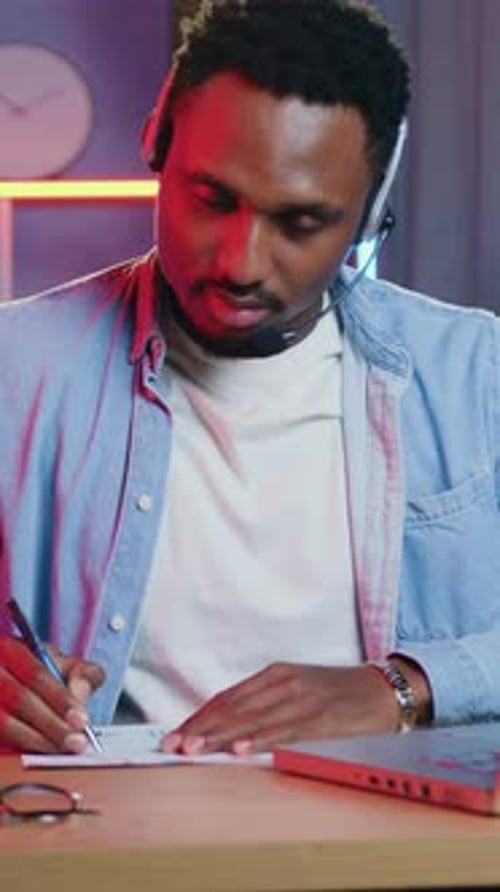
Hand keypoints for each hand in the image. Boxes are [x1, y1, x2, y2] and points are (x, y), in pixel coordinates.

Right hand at [0, 636, 104, 753]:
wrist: (5, 677)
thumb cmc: (32, 672)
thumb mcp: (57, 662)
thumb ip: (78, 672)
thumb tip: (81, 693)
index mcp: (9, 649)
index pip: (36, 673)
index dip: (61, 699)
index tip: (81, 721)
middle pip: (19, 698)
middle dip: (52, 724)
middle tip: (75, 742)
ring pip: (4, 722)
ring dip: (36, 740)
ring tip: (59, 749)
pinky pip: (0, 738)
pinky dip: (16, 746)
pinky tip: (35, 753)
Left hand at [162, 661, 404, 754]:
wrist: (382, 689)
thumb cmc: (336, 692)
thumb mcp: (295, 689)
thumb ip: (263, 703)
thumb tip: (228, 725)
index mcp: (274, 674)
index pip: (227, 697)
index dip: (199, 716)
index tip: (176, 733)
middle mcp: (283, 682)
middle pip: (233, 707)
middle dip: (200, 728)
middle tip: (173, 744)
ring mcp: (300, 699)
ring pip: (252, 719)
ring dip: (220, 737)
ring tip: (194, 749)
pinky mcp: (319, 717)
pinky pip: (285, 730)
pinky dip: (261, 739)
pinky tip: (242, 748)